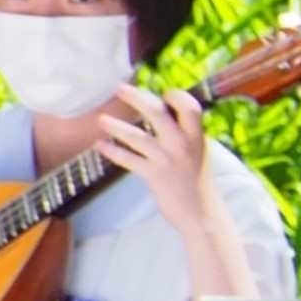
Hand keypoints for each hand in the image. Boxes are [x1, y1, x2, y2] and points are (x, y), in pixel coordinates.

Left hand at [96, 85, 210, 223]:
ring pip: (136, 136)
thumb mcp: (198, 151)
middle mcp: (183, 144)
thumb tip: (165, 111)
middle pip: (157, 113)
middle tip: (119, 88)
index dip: (177, 96)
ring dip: (115, 126)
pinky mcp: (153, 175)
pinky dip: (112, 151)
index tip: (164, 93)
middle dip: (136, 98)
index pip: (190, 107)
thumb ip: (184, 132)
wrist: (201, 213)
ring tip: (100, 120)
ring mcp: (167, 159)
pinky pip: (127, 159)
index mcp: (197, 136)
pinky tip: (99, 145)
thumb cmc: (196, 180)